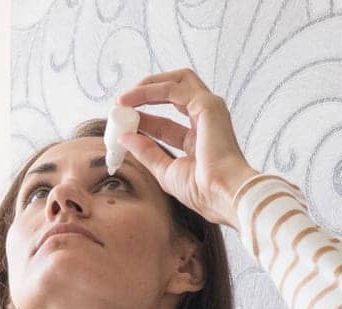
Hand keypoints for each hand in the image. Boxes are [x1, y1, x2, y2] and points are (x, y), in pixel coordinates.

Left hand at [115, 69, 257, 228]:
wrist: (221, 194)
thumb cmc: (201, 190)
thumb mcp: (165, 171)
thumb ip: (146, 152)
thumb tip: (125, 137)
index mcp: (199, 140)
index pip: (165, 123)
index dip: (142, 120)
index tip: (120, 123)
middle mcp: (205, 120)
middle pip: (173, 93)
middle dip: (145, 93)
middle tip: (121, 103)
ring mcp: (209, 109)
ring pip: (176, 82)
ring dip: (146, 87)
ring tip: (123, 99)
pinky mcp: (208, 104)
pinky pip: (174, 88)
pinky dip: (150, 91)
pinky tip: (131, 100)